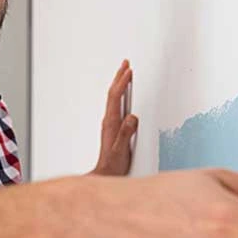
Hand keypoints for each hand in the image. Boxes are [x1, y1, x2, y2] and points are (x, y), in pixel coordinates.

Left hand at [91, 60, 137, 175]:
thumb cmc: (114, 164)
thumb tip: (132, 117)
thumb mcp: (121, 150)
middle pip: (112, 93)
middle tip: (125, 63)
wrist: (105, 174)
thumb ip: (126, 133)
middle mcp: (109, 121)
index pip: (116, 97)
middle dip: (119, 77)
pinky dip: (120, 95)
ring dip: (119, 84)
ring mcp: (110, 123)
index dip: (122, 83)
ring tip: (124, 73)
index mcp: (111, 123)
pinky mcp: (113, 127)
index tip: (129, 71)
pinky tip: (124, 95)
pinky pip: (116, 105)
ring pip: (113, 98)